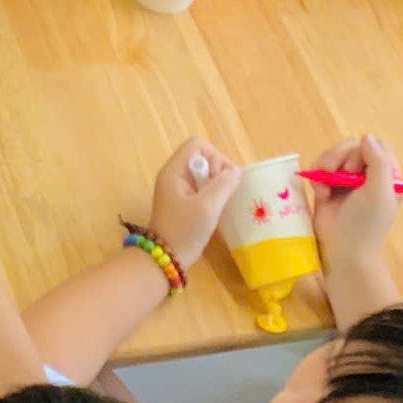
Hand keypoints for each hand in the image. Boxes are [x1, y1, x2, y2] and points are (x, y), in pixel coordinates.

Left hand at [146, 136, 242, 262]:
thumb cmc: (185, 230)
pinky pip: (202, 187)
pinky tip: (215, 210)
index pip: (197, 145)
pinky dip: (212, 194)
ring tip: (218, 204)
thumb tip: (236, 171)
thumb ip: (223, 185)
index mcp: (174, 170)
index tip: (220, 180)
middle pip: (202, 157)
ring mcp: (178, 188)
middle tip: (220, 194)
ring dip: (216, 185)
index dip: (214, 158)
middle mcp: (174, 175)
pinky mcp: (183, 201)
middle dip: (218, 172)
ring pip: (204, 173)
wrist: (167, 258)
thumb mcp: (207, 207)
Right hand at [306, 134, 401, 272]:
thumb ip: (378, 162)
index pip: (377, 146)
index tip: (358, 169)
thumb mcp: (380, 192)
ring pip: (334, 153)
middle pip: (353, 146)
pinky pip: (320, 166)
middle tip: (341, 176)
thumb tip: (366, 137)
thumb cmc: (366, 223)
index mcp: (387, 176)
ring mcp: (347, 179)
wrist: (343, 250)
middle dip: (342, 157)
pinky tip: (321, 193)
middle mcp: (367, 175)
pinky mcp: (328, 185)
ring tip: (324, 185)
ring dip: (327, 165)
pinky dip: (317, 176)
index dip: (364, 152)